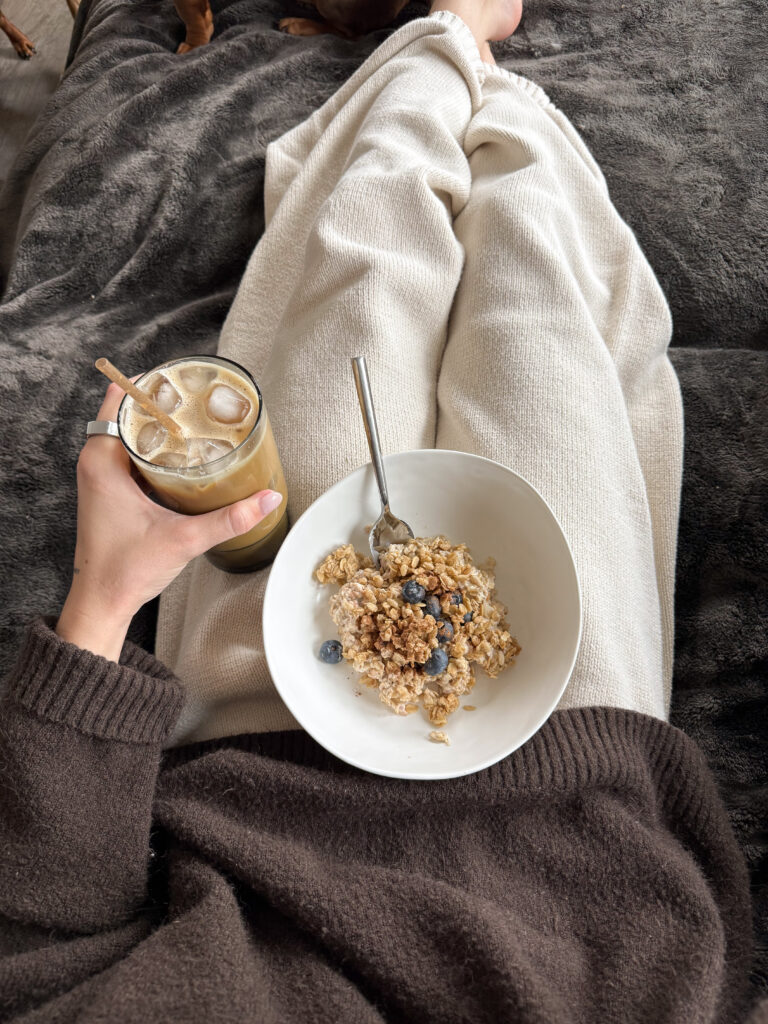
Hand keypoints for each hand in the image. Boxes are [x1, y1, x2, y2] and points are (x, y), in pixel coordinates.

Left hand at [56, 381, 282, 661]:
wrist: (102, 604)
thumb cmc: (126, 571)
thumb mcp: (184, 540)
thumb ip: (229, 519)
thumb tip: (267, 499)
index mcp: (102, 463)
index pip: (118, 402)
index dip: (146, 386)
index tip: (176, 378)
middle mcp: (95, 465)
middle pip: (125, 414)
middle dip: (159, 403)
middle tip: (195, 397)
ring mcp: (100, 479)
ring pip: (127, 435)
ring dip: (155, 426)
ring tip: (193, 418)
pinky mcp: (109, 493)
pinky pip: (128, 454)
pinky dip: (151, 447)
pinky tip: (180, 452)